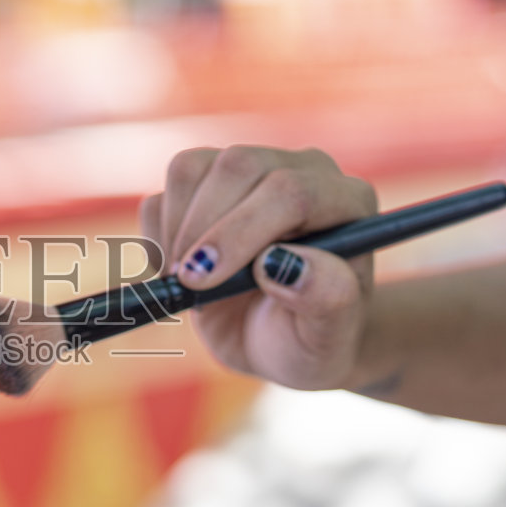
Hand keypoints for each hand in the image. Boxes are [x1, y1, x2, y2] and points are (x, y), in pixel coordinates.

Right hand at [139, 146, 376, 389]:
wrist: (283, 336)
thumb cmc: (312, 338)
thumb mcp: (327, 339)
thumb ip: (325, 300)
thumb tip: (285, 263)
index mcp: (346, 202)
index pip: (292, 192)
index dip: (241, 231)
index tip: (203, 279)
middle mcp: (301, 172)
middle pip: (238, 166)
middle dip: (202, 229)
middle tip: (187, 284)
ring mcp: (254, 168)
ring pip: (193, 167)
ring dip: (176, 228)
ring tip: (189, 281)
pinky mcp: (212, 178)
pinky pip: (170, 185)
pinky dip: (160, 229)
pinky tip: (181, 268)